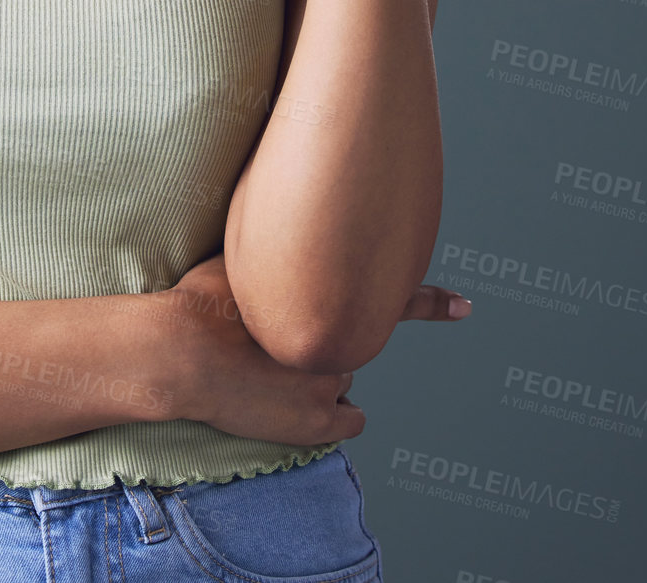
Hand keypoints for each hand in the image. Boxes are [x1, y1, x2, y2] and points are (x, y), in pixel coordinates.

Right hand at [149, 252, 469, 445]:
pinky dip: (327, 414)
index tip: (466, 306)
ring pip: (341, 378)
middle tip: (281, 343)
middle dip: (327, 338)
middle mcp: (340, 342)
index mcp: (324, 300)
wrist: (180, 351)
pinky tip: (290, 404)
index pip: (394, 300)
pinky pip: (347, 419)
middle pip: (349, 338)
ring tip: (267, 374)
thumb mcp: (242, 254)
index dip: (432, 303)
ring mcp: (331, 383)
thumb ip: (273, 251)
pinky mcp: (317, 424)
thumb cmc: (201, 299)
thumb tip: (278, 221)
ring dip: (318, 376)